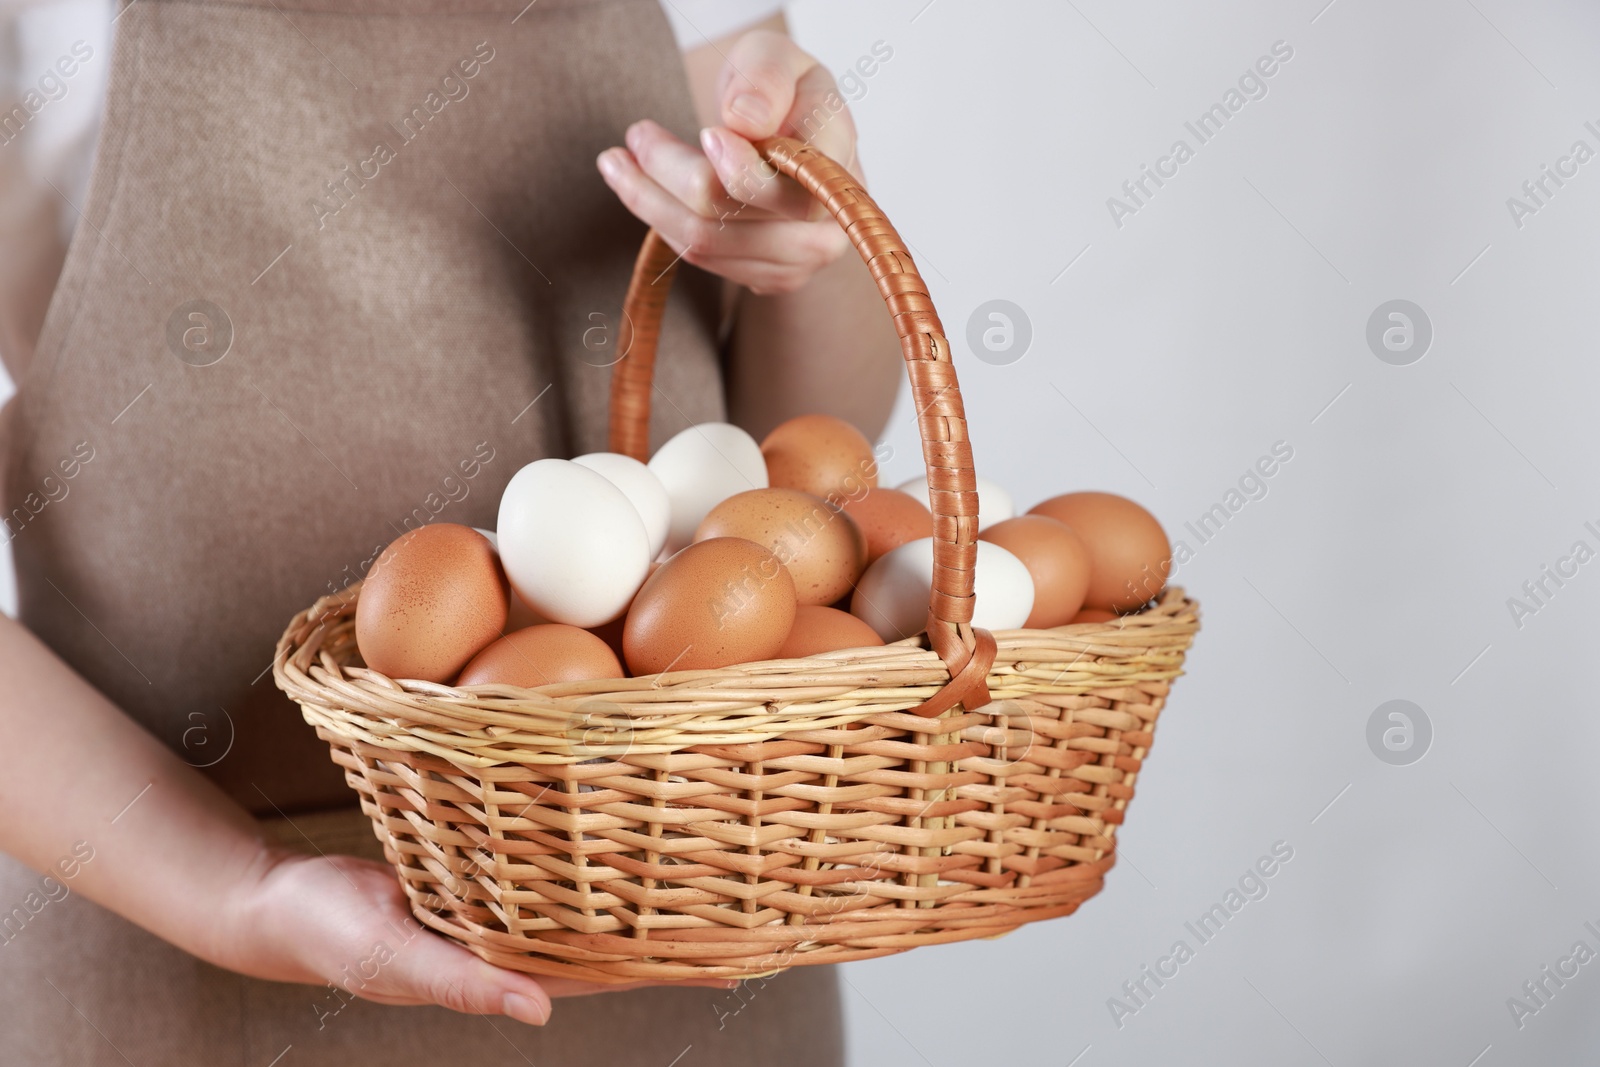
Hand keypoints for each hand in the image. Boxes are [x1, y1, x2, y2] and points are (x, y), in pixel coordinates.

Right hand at [219, 846, 732, 1025]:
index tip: (731, 951)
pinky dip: (585, 857)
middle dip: (670, 923)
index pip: (603, 975)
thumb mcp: (390, 961)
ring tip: (700, 863)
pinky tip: (616, 835)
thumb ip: (460, 983)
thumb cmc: (330, 935)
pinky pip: (547, 867)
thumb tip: (539, 1013)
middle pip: (609, 936)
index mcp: (502, 972)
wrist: (280, 902)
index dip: (663, 966)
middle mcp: (513, 942)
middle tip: (744, 897)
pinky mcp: (480, 872)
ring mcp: (500, 908)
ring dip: (635, 887)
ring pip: (584, 899)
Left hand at [598, 30, 858, 294]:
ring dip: (648, 200)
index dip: (740, 170)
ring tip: (619, 160)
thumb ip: (766, 77)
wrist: (788, 127)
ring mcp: (799, 261)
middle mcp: (827, 229)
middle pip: (726, 219)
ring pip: (703, 243)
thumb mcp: (777, 56)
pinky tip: (642, 188)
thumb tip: (744, 119)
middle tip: (635, 133)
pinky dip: (661, 220)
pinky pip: (700, 258)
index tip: (706, 132)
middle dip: (667, 174)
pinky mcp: (768, 276)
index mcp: (840, 170)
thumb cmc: (782, 89)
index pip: (788, 192)